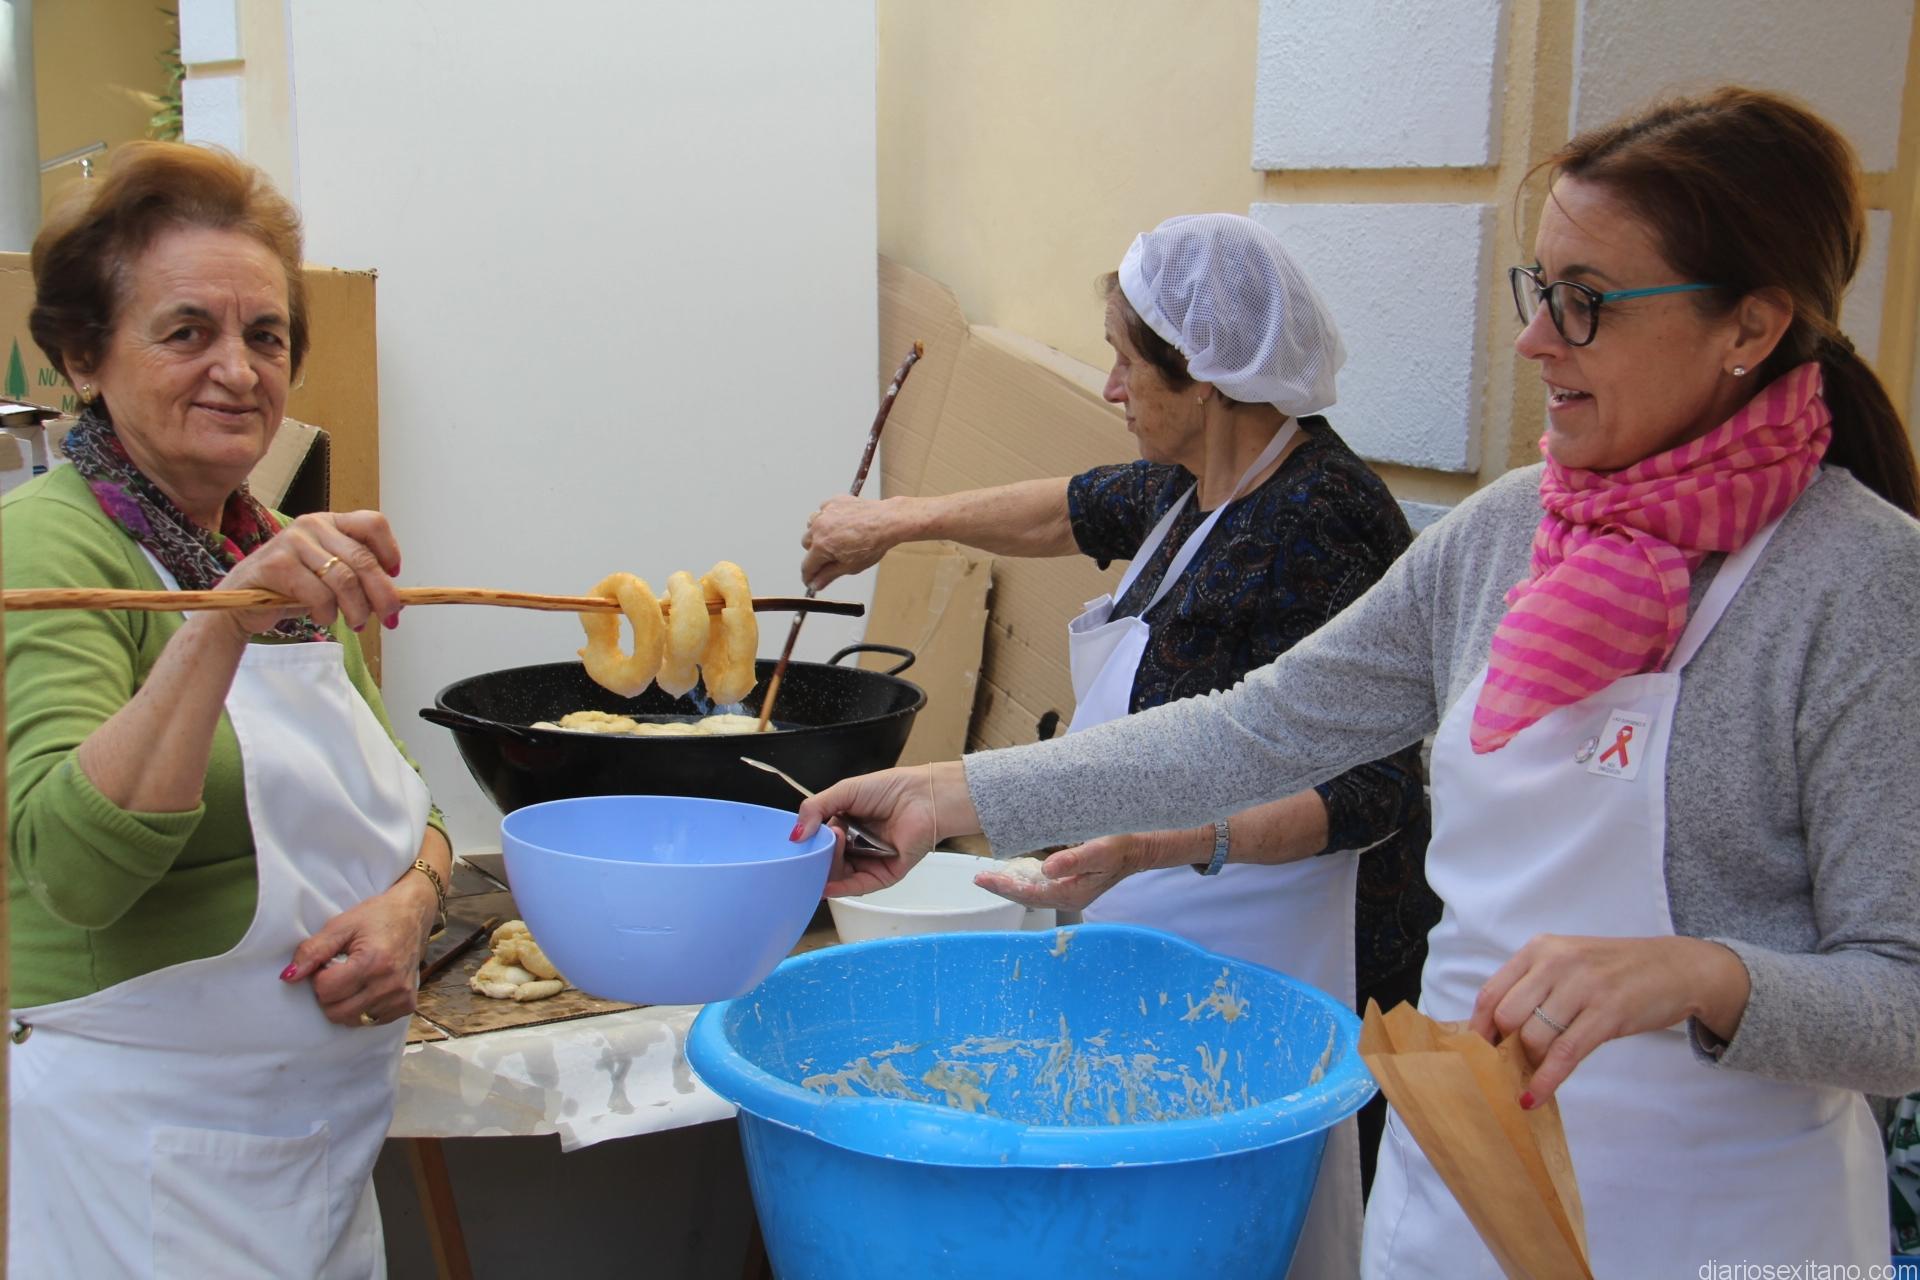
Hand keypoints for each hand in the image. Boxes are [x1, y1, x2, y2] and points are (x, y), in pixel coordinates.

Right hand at [215, 510, 403, 635]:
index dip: (390, 551)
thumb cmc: (292, 588)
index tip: (395, 575)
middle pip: (363, 559)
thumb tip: (398, 599)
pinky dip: (327, 613)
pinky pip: (318, 594)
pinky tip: (322, 617)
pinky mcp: (276, 565)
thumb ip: (358, 577)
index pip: (373, 524)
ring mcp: (292, 542)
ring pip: (344, 580)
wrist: (242, 602)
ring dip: (357, 609)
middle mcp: (312, 525)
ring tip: (356, 624)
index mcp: (330, 522)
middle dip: (383, 594)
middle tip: (391, 618)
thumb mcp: (329, 576)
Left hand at [281, 874, 437, 1026]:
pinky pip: (370, 1021)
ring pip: (351, 1020)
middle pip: (336, 1011)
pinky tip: (368, 987)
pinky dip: (362, 1008)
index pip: (326, 990)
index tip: (330, 961)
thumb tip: (288, 977)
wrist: (414, 914)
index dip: (320, 976)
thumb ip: (313, 951)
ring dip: (344, 1002)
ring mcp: (401, 998)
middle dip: (329, 993)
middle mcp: (390, 984)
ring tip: (354, 978)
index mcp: (374, 962)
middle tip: (339, 971)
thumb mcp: (341, 925)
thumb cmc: (377, 916)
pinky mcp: (407, 1005)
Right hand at [794, 761, 975, 895]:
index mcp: (846, 825)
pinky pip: (860, 886)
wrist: (925, 797)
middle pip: (827, 861)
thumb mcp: (845, 792)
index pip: (820, 841)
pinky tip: (825, 886)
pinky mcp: (885, 875)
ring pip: (840, 875)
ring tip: (827, 850)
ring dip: (828, 868)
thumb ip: (816, 809)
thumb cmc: (891, 789)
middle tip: (812, 848)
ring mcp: (870, 862)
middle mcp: (857, 846)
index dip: (808, 844)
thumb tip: (794, 835)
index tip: (795, 843)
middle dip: (816, 858)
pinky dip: (841, 888)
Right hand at [800, 495, 903, 589]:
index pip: (807, 566)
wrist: (888, 521)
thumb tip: (816, 584)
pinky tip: (840, 524)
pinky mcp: (833, 501)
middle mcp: (819, 527)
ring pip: (811, 526)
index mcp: (822, 545)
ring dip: (818, 533)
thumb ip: (829, 575)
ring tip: (835, 538)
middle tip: (830, 556)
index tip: (811, 580)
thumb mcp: (850, 566)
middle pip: (806, 544)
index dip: (809, 576)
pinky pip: (822, 511)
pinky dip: (827, 518)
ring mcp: (825, 512)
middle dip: (815, 552)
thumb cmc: (873, 543)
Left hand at [974, 829, 1202, 910]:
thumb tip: (1045, 870)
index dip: (1004, 887)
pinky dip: (1023, 877)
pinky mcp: (1068, 878)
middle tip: (978, 877)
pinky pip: (1039, 882)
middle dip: (1001, 887)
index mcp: (1071, 892)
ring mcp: (1067, 888)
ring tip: (988, 875)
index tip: (983, 878)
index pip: (1029, 894)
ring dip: (1010, 883)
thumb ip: (1073, 860)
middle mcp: (1066, 894)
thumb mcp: (1099, 851)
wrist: (1139, 848)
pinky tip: (1013, 869)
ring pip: (1031, 889)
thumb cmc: (1121, 847)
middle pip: (1026, 895)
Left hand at [1469, 934, 1751, 1106]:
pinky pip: (1564, 1054)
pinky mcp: (1607, 1014)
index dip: (1479, 1027)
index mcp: (1540, 949)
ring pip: (1534, 1037)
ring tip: (1529, 1078)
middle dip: (1504, 1048)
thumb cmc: (1616, 971)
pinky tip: (1533, 1099)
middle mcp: (1557, 963)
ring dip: (1528, 1065)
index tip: (1475, 1053)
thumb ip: (1534, 987)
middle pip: (1508, 1017)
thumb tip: (1496, 1032)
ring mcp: (1583, 987)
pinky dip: (1545, 1081)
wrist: (1677, 968)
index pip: (1491, 992)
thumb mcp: (1569, 963)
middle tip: (1509, 1067)